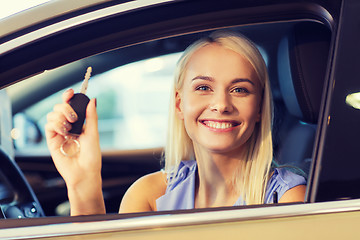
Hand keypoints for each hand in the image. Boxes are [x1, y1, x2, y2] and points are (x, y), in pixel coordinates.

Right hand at [45, 89, 104, 214]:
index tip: (71, 92)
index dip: (69, 97)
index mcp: (79, 123)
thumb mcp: (94, 133)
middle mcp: (68, 127)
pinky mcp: (52, 140)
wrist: (84, 172)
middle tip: (73, 117)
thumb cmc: (92, 156)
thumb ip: (92, 116)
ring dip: (60, 117)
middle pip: (59, 107)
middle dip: (65, 107)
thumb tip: (93, 100)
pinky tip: (64, 132)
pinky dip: (56, 125)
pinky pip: (48, 126)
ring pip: (52, 115)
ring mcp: (59, 133)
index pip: (71, 106)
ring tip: (70, 128)